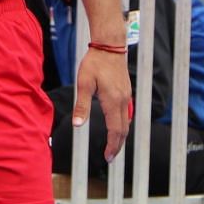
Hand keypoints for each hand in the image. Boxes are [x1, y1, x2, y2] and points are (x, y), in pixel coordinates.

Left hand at [73, 47, 131, 161]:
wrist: (109, 45)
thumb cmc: (94, 63)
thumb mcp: (83, 84)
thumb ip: (81, 105)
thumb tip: (77, 125)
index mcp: (113, 101)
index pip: (115, 130)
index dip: (112, 145)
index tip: (107, 157)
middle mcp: (123, 100)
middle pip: (123, 129)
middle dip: (117, 145)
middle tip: (110, 158)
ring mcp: (126, 95)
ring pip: (126, 121)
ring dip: (121, 136)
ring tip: (113, 146)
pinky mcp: (126, 90)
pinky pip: (127, 113)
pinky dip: (122, 124)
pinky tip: (117, 126)